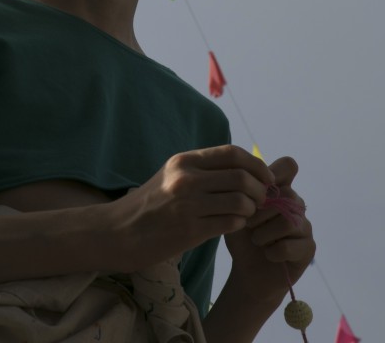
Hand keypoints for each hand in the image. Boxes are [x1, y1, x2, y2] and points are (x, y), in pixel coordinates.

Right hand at [108, 145, 274, 271]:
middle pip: (242, 176)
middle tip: (262, 199)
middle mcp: (187, 178)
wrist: (120, 231)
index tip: (265, 177)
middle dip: (260, 189)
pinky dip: (239, 223)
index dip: (256, 164)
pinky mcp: (190, 229)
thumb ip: (202, 169)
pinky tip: (233, 224)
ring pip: (241, 201)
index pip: (233, 153)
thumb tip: (241, 169)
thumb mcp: (171, 175)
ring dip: (252, 209)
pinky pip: (230, 222)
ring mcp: (189, 204)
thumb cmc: (149, 204)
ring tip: (248, 213)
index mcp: (184, 161)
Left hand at [224, 156, 315, 303]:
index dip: (274, 173)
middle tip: (248, 225)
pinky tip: (268, 254)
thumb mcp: (235, 209)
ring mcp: (305, 226)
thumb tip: (252, 176)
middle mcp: (296, 204)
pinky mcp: (308, 248)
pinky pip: (290, 246)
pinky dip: (272, 252)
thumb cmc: (240, 236)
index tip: (258, 191)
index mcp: (280, 189)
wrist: (247, 271)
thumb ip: (244, 191)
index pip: (288, 165)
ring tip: (256, 240)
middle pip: (287, 194)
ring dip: (265, 234)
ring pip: (288, 221)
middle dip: (261, 212)